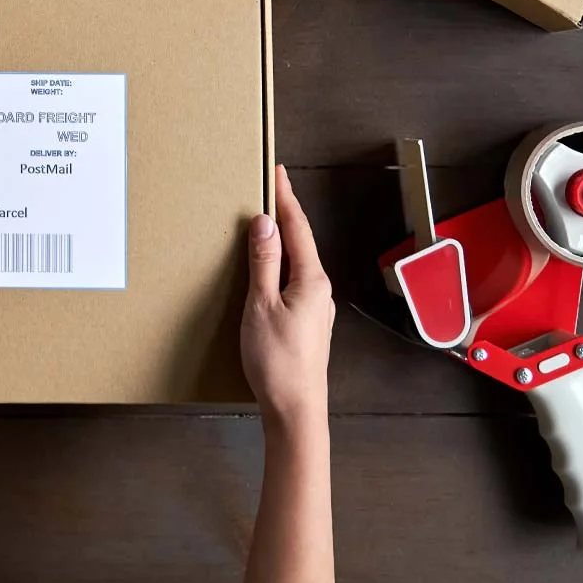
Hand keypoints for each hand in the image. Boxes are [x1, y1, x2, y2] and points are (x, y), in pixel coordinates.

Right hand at [241, 165, 335, 429]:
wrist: (296, 409)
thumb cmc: (278, 362)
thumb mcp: (262, 306)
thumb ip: (264, 264)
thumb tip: (264, 224)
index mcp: (312, 280)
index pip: (297, 229)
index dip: (286, 199)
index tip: (278, 172)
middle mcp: (320, 290)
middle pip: (301, 243)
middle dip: (285, 215)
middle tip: (270, 188)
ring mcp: (316, 308)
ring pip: (298, 263)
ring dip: (282, 241)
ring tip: (265, 223)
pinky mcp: (307, 323)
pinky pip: (294, 282)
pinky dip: (281, 266)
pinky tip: (268, 268)